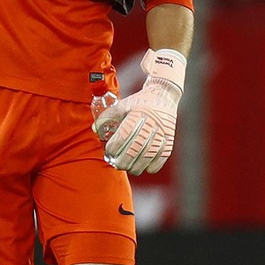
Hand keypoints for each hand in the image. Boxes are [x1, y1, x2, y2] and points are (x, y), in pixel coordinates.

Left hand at [92, 49, 185, 174]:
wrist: (164, 95)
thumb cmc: (139, 102)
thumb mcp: (123, 104)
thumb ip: (108, 116)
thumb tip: (94, 129)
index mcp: (137, 114)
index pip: (124, 134)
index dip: (115, 146)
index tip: (109, 151)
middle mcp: (151, 124)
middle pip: (137, 147)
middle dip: (125, 160)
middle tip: (117, 165)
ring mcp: (162, 132)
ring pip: (149, 154)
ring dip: (138, 165)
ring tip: (129, 169)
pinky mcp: (170, 137)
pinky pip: (163, 155)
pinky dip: (155, 165)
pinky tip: (146, 169)